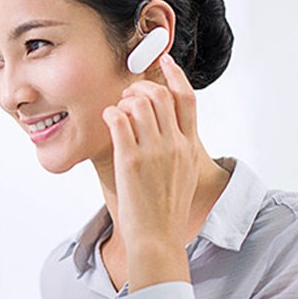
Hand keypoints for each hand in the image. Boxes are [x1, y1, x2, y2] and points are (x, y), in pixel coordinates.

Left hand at [102, 53, 201, 251]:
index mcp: (190, 146)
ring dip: (123, 100)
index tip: (164, 61)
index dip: (175, 74)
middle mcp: (175, 144)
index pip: (186, 98)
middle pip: (159, 95)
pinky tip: (107, 119)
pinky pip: (118, 120)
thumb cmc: (167, 208)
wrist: (158, 237)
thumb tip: (167, 126)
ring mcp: (154, 151)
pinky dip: (110, 113)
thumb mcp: (184, 173)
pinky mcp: (131, 160)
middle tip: (128, 94)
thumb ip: (179, 147)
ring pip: (138, 103)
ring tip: (117, 111)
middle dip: (140, 86)